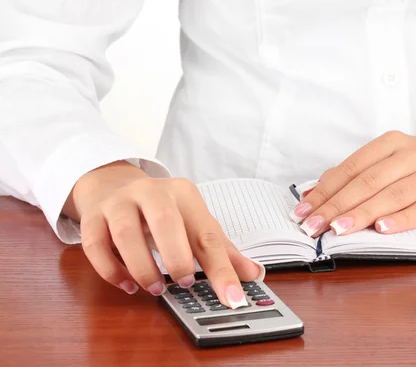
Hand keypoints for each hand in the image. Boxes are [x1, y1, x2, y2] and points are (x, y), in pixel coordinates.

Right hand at [62, 161, 262, 307]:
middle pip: (166, 222)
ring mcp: (119, 203)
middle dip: (177, 258)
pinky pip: (96, 245)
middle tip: (184, 283)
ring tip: (155, 288)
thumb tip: (254, 274)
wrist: (112, 184)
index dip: (223, 269)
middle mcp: (151, 192)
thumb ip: (221, 250)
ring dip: (143, 267)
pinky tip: (127, 284)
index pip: (207, 233)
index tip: (233, 298)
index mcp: (184, 194)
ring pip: (126, 234)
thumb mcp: (194, 222)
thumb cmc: (161, 210)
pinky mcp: (93, 217)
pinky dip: (111, 270)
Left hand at [289, 131, 415, 236]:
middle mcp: (412, 155)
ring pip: (392, 196)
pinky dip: (401, 220)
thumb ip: (354, 175)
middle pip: (368, 182)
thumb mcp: (388, 161)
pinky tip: (382, 229)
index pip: (351, 168)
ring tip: (338, 229)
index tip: (303, 210)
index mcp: (391, 143)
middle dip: (336, 206)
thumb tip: (313, 195)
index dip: (325, 190)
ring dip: (362, 214)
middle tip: (313, 226)